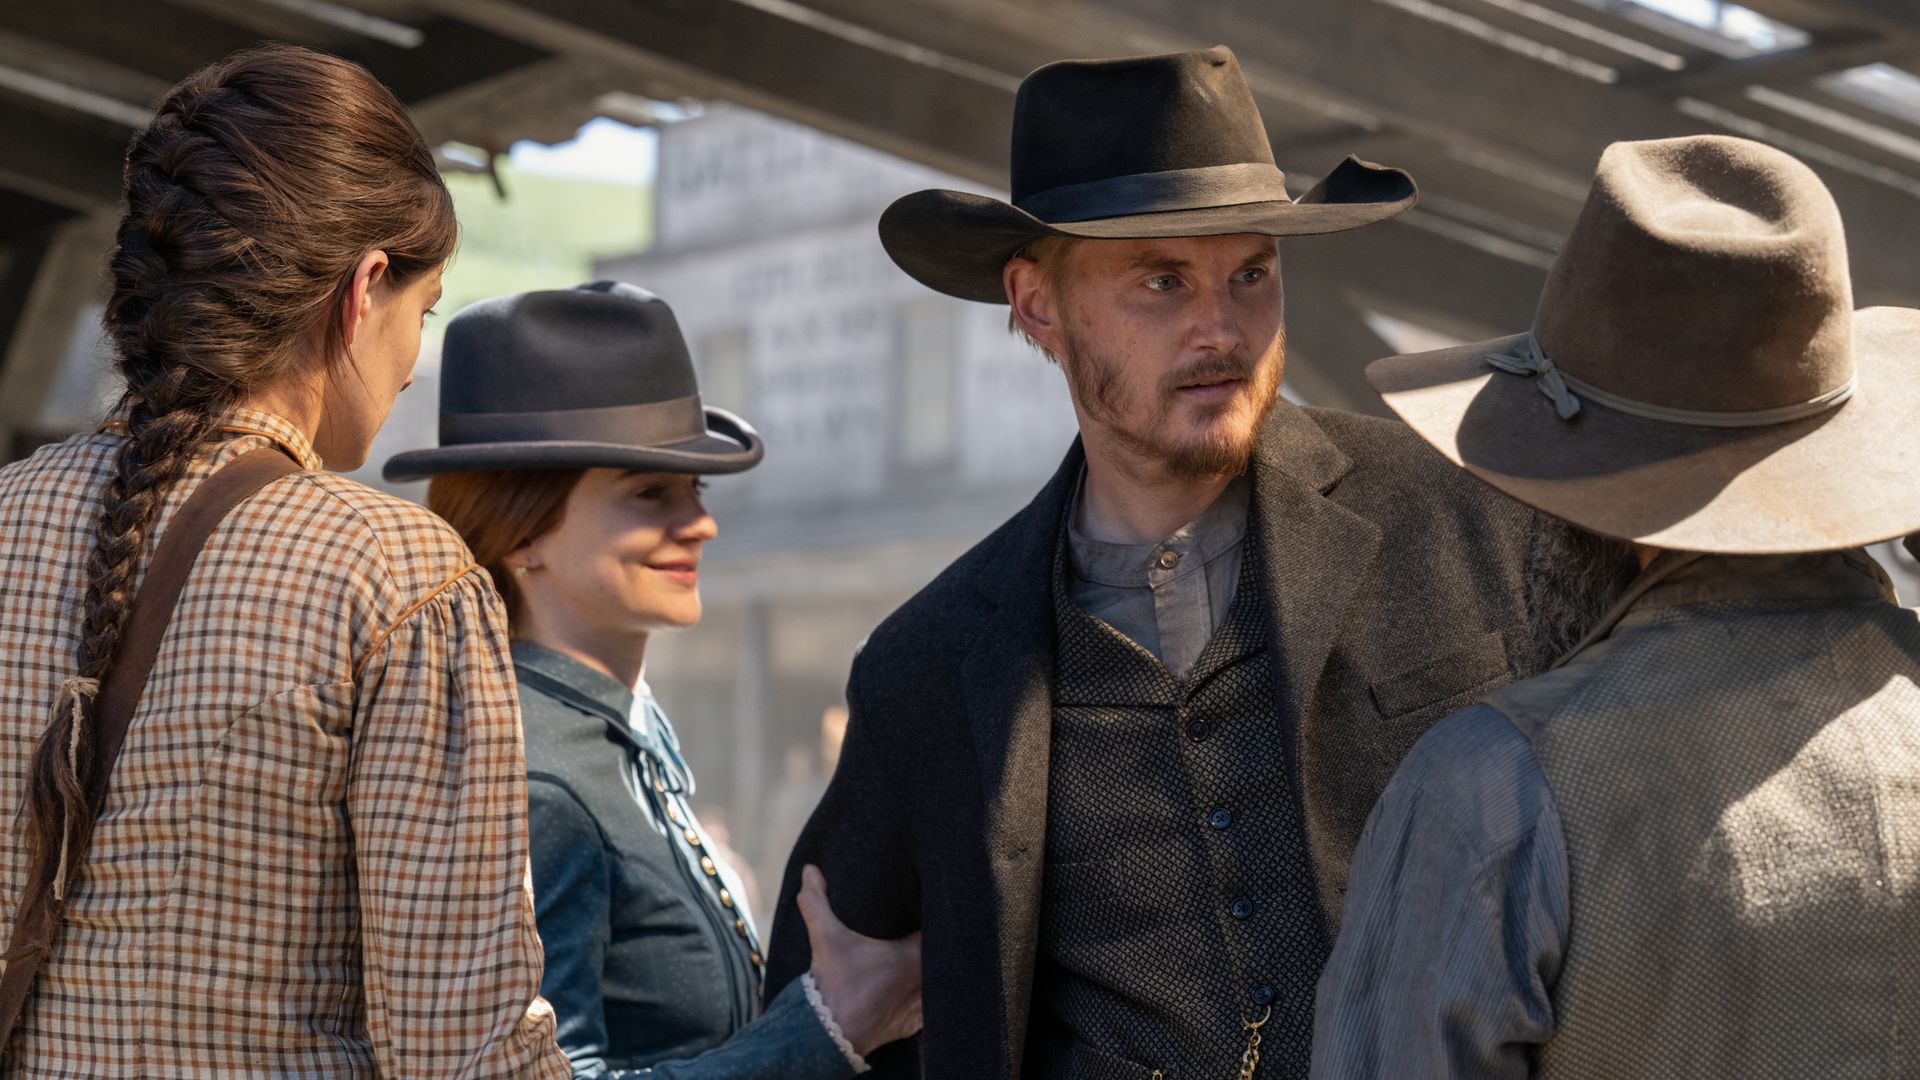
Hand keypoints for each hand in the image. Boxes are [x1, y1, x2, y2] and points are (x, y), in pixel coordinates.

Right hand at [798, 863, 923, 1054]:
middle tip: (928, 930)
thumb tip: (809, 869)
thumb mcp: (825, 937)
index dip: (938, 918)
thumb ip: (817, 901)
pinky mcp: (914, 1025)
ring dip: (936, 972)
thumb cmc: (833, 982)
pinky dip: (929, 999)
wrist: (827, 1034)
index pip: (940, 931)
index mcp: (913, 956)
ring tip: (929, 957)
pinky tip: (921, 989)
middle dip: (938, 944)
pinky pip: (932, 1009)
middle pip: (944, 956)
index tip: (930, 909)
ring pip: (940, 983)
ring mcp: (921, 1007)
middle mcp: (924, 982)